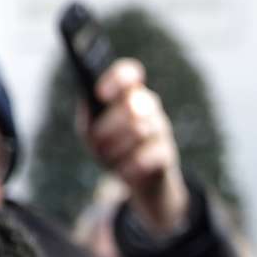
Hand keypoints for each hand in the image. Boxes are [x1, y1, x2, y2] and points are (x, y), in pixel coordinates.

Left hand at [82, 58, 190, 236]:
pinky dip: (128, 167)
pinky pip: (145, 156)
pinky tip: (124, 171)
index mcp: (128, 94)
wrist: (142, 183)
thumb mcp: (92, 133)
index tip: (100, 94)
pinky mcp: (168, 154)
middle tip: (97, 143)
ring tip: (110, 160)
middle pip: (130, 106)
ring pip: (138, 131)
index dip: (116, 80)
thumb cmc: (113, 150)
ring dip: (116, 149)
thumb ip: (89, 116)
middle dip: (108, 128)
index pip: (128, 73)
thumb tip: (91, 102)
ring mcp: (161, 129)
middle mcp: (148, 106)